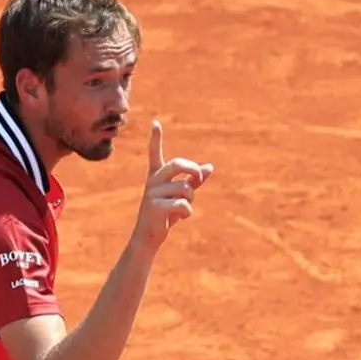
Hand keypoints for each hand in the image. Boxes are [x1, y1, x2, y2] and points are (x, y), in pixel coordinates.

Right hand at [131, 120, 213, 252]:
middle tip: (199, 177)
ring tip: (183, 209)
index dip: (155, 138)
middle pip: (177, 164)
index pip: (155, 154)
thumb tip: (210, 167)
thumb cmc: (165, 214)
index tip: (155, 123)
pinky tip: (181, 217)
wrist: (149, 236)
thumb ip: (194, 181)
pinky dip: (187, 212)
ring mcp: (152, 193)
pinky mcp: (155, 206)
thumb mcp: (180, 195)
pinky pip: (183, 204)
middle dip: (193, 169)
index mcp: (157, 176)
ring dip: (191, 200)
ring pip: (185, 189)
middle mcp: (153, 181)